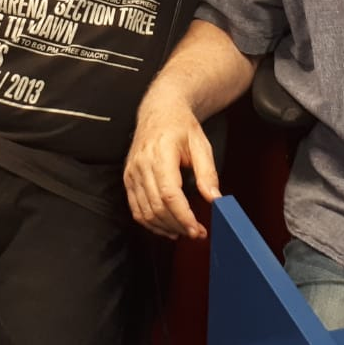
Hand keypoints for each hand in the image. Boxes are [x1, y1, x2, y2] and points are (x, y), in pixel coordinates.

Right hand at [124, 90, 219, 240]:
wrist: (160, 111)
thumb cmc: (181, 126)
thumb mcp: (201, 145)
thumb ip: (207, 174)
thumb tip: (215, 199)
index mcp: (161, 153)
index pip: (169, 194)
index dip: (183, 216)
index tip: (197, 229)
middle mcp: (142, 164)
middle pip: (157, 207)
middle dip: (178, 225)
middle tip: (197, 233)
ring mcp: (132, 173)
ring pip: (145, 212)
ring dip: (165, 228)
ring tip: (184, 232)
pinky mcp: (128, 179)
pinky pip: (136, 209)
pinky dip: (151, 223)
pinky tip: (167, 227)